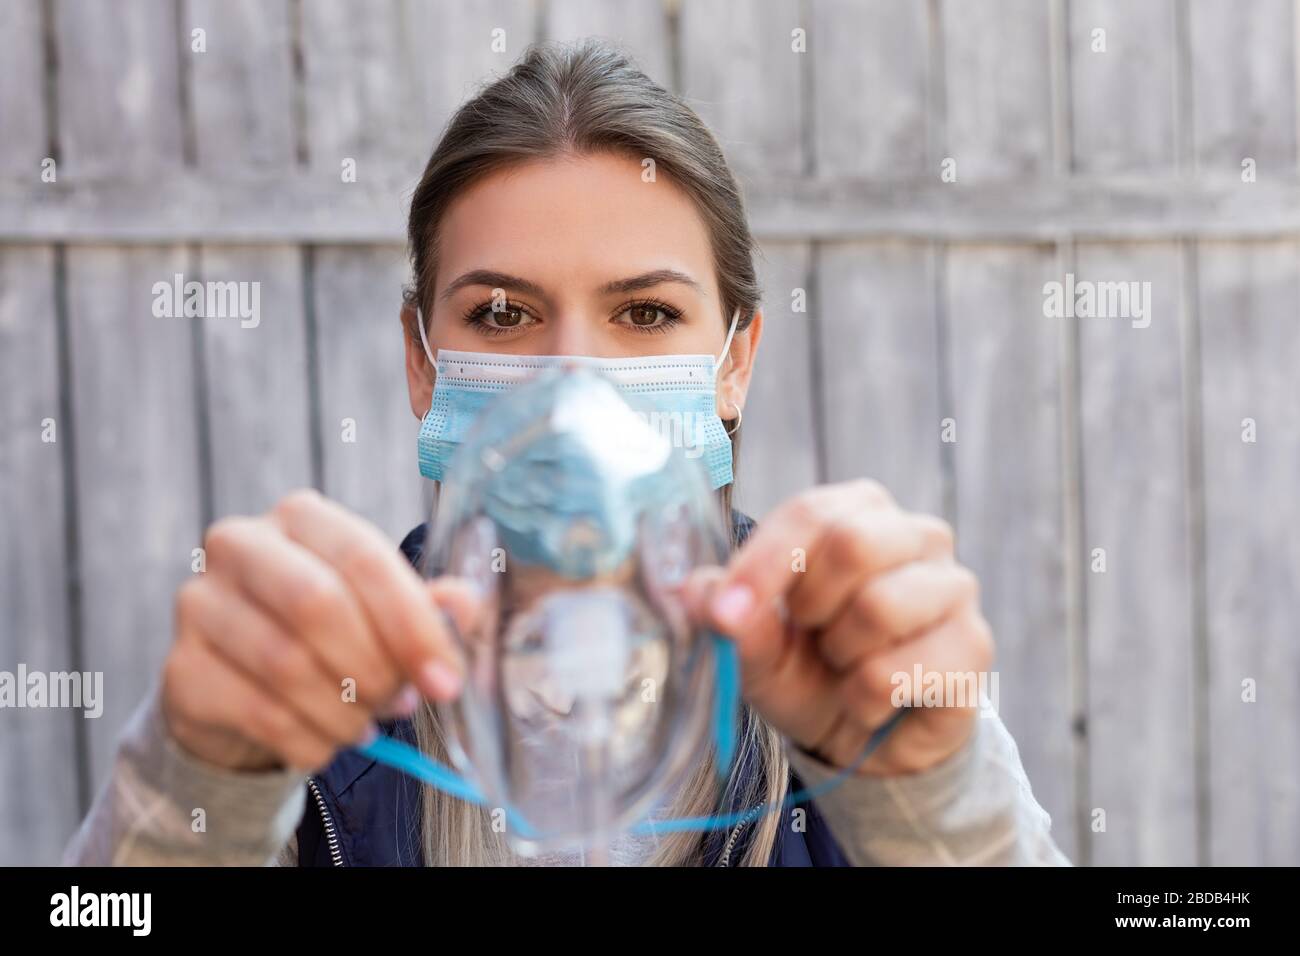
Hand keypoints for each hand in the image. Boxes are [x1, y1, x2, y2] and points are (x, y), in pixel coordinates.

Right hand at [162, 489, 471, 771]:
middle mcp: (241, 545)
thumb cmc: (325, 635)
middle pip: (316, 603)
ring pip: (284, 663)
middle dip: (373, 666)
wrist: (241, 687)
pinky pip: (258, 712)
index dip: (412, 624)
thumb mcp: (382, 612)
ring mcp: (200, 604)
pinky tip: (328, 743)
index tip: (447, 680)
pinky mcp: (181, 668)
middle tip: (401, 702)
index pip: (364, 558)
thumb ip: (426, 607)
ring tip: (366, 722)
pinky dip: (309, 739)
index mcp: (302, 517)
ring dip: (344, 710)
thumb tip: (462, 607)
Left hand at [685, 480, 993, 775]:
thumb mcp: (756, 646)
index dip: (762, 562)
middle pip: (853, 542)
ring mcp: (954, 586)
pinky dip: (863, 699)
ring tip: (844, 666)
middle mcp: (915, 534)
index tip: (725, 610)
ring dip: (840, 655)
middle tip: (808, 633)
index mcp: (856, 512)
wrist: (864, 741)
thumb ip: (728, 615)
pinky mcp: (974, 646)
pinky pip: (896, 672)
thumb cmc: (809, 671)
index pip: (809, 513)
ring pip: (879, 607)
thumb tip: (698, 594)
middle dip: (810, 602)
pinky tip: (869, 700)